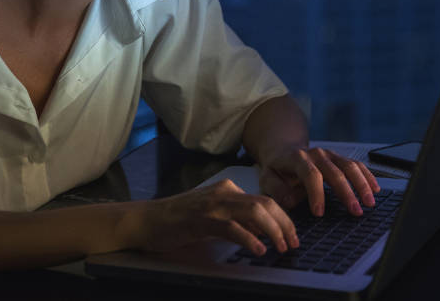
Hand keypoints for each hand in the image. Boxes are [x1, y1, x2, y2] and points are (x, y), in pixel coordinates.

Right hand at [124, 179, 299, 255]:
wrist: (146, 220)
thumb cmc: (178, 221)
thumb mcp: (213, 217)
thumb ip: (237, 221)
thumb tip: (263, 232)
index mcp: (227, 189)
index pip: (265, 200)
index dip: (283, 218)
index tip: (292, 235)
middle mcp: (223, 193)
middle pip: (265, 204)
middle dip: (285, 224)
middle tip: (293, 243)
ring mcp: (212, 205)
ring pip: (254, 212)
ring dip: (273, 231)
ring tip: (281, 247)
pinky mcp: (201, 220)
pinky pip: (232, 228)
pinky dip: (249, 239)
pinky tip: (258, 249)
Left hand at [258, 146, 380, 216]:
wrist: (283, 150)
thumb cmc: (277, 169)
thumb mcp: (266, 179)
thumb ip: (276, 190)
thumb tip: (292, 202)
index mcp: (296, 158)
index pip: (310, 174)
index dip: (316, 194)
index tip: (319, 213)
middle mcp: (316, 154)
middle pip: (335, 171)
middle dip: (347, 193)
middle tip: (355, 211)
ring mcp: (329, 154)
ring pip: (349, 166)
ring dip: (362, 185)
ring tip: (370, 203)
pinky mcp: (338, 158)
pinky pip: (356, 165)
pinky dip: (367, 176)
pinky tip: (375, 188)